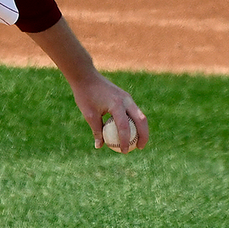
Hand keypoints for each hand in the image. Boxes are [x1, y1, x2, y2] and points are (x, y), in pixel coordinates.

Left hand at [26, 18, 148, 152]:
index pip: (124, 127)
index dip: (125, 140)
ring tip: (138, 142)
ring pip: (140, 115)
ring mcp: (127, 97)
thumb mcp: (89, 115)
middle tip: (139, 148)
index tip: (124, 151)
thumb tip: (99, 146)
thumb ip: (96, 130)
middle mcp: (126, 100)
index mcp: (116, 105)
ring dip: (141, 129)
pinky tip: (131, 131)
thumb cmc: (85, 95)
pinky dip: (135, 122)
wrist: (85, 76)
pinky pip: (134, 111)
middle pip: (141, 120)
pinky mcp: (125, 96)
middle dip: (143, 135)